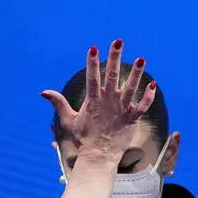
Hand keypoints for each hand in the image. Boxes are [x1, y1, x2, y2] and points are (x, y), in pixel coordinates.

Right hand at [41, 40, 155, 158]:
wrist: (99, 156)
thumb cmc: (84, 138)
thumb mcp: (68, 120)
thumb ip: (59, 103)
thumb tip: (43, 92)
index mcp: (93, 100)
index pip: (92, 77)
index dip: (92, 62)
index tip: (93, 47)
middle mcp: (108, 101)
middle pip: (112, 75)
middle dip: (114, 58)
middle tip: (118, 42)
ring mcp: (121, 109)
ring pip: (130, 87)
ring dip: (136, 73)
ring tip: (141, 58)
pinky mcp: (132, 118)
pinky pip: (142, 106)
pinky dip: (148, 96)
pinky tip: (153, 84)